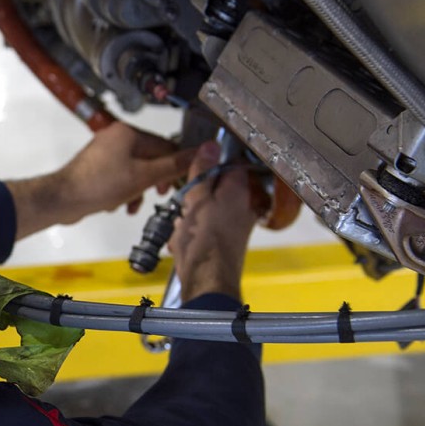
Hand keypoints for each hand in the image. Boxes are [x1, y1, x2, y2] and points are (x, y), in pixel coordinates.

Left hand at [6, 122, 195, 239]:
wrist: (63, 199)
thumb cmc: (100, 185)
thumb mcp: (143, 177)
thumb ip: (173, 165)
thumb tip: (201, 152)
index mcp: (128, 133)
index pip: (165, 145)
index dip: (176, 165)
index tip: (181, 182)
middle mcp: (116, 137)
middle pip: (150, 158)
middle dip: (154, 180)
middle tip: (157, 195)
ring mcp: (104, 152)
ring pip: (135, 170)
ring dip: (138, 189)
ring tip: (133, 204)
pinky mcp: (96, 167)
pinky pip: (120, 177)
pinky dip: (124, 191)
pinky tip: (120, 205)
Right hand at [168, 141, 259, 300]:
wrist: (207, 281)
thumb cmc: (203, 240)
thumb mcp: (197, 199)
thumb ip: (203, 172)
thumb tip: (211, 145)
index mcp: (239, 191)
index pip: (231, 164)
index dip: (211, 163)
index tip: (194, 168)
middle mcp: (243, 206)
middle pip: (217, 188)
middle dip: (196, 193)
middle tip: (183, 201)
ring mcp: (235, 225)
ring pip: (208, 209)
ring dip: (191, 214)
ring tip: (181, 225)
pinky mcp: (225, 242)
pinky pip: (206, 228)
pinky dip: (193, 232)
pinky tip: (182, 240)